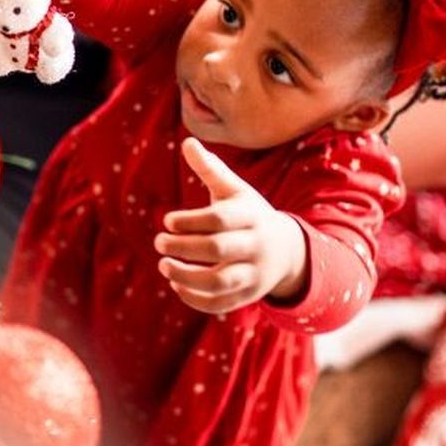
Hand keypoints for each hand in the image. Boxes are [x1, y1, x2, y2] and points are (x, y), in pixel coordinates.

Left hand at [154, 138, 308, 313]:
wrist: (287, 250)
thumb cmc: (248, 214)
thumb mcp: (235, 190)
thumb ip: (210, 169)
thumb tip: (187, 142)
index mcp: (250, 216)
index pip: (220, 219)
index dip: (191, 221)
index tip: (167, 221)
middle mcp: (255, 246)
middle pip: (219, 249)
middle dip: (184, 247)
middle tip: (158, 243)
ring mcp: (253, 274)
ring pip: (220, 281)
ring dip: (187, 277)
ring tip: (164, 265)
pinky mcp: (248, 296)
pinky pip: (221, 304)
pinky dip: (196, 298)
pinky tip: (175, 284)